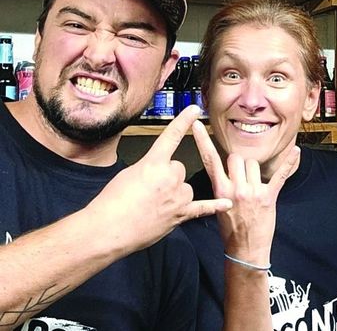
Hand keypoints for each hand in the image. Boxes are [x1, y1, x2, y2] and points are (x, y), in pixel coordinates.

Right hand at [85, 105, 232, 253]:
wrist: (108, 229)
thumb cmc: (112, 203)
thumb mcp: (127, 173)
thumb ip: (148, 168)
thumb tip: (157, 173)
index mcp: (153, 163)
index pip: (172, 136)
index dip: (184, 121)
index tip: (195, 110)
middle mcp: (170, 177)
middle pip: (179, 168)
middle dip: (168, 176)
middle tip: (149, 189)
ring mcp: (178, 196)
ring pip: (186, 187)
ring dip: (176, 194)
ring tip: (155, 205)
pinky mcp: (181, 214)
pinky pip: (202, 208)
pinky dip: (214, 206)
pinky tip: (227, 204)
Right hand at [193, 121, 299, 263]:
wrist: (244, 250)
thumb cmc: (231, 229)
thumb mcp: (218, 205)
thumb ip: (222, 185)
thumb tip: (224, 168)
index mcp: (220, 189)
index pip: (209, 159)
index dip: (202, 140)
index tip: (196, 123)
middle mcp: (235, 188)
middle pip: (237, 158)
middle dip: (240, 164)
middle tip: (242, 178)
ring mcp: (252, 192)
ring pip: (254, 163)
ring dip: (255, 170)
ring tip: (255, 186)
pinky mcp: (269, 196)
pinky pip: (280, 174)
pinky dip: (289, 162)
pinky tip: (296, 151)